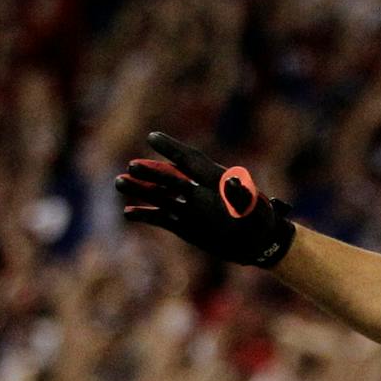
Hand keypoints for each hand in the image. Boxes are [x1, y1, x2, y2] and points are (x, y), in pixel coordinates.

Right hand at [116, 132, 295, 267]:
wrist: (259, 243)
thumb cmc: (261, 220)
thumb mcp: (255, 208)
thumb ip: (242, 196)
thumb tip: (233, 182)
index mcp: (213, 180)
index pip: (189, 161)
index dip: (172, 149)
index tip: (153, 137)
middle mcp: (196, 191)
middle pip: (169, 178)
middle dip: (151, 172)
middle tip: (133, 167)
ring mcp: (188, 207)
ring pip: (160, 196)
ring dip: (140, 190)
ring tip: (119, 182)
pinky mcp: (183, 225)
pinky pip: (160, 218)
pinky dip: (145, 214)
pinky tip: (128, 213)